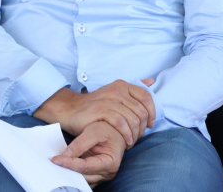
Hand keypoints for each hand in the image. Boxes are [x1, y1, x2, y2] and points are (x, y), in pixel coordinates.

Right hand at [33, 79, 155, 146]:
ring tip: (132, 141)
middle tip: (138, 136)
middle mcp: (116, 90)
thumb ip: (134, 89)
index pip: (146, 97)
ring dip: (135, 133)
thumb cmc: (95, 105)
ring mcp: (108, 99)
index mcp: (122, 85)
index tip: (151, 124)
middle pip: (141, 111)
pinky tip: (126, 140)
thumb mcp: (115, 93)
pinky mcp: (100, 110)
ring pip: (132, 118)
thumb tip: (151, 81)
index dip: (152, 113)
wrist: (70, 109)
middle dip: (143, 127)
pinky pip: (120, 123)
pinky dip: (126, 134)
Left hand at [51, 121, 125, 184]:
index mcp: (110, 162)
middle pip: (83, 176)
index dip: (69, 164)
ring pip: (82, 179)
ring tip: (56, 165)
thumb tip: (66, 155)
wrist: (114, 130)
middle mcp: (107, 172)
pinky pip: (82, 177)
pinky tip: (63, 167)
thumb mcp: (94, 131)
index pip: (85, 167)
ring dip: (69, 173)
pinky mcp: (95, 174)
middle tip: (52, 164)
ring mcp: (101, 175)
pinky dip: (73, 173)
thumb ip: (80, 144)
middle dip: (67, 171)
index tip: (55, 160)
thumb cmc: (106, 129)